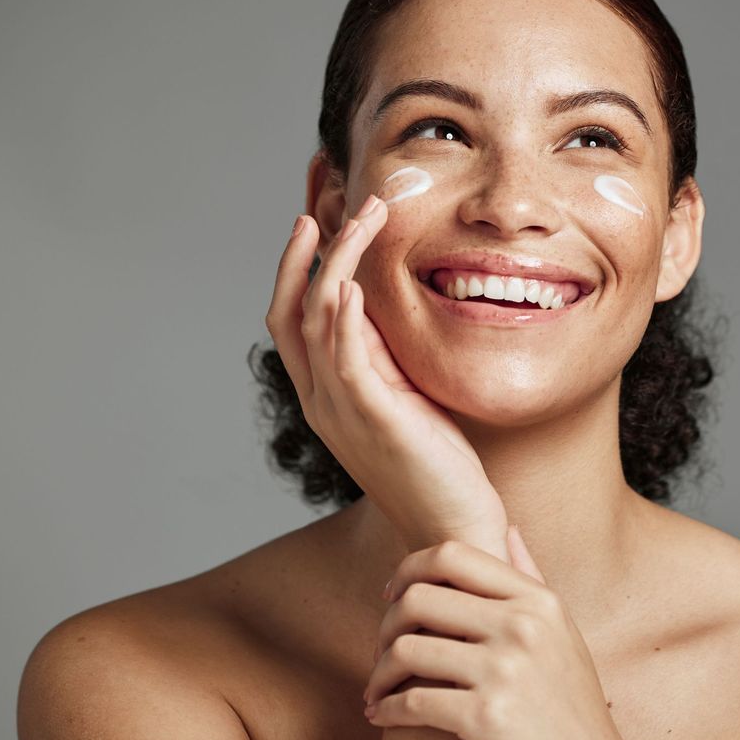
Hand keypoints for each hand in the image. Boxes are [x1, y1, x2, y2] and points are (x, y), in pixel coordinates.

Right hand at [265, 196, 507, 556]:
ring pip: (318, 321)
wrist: (452, 527)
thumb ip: (382, 360)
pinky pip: (345, 359)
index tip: (319, 228)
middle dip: (300, 258)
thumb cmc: (434, 465)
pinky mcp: (374, 419)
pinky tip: (352, 283)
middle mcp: (321, 402)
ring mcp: (342, 411)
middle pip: (287, 314)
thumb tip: (376, 309)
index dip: (296, 272)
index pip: (292, 322)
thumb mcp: (402, 399)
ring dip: (337, 264)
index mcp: (326, 396)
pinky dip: (344, 318)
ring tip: (363, 222)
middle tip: (321, 213)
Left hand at [362, 529, 646, 739]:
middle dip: (386, 624)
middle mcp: (523, 626)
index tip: (392, 594)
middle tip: (381, 649)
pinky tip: (381, 717)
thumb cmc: (571, 706)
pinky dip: (386, 710)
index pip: (453, 554)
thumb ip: (531, 576)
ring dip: (379, 672)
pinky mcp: (486, 717)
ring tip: (376, 688)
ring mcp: (505, 670)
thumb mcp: (562, 631)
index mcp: (538, 600)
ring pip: (407, 649)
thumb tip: (508, 527)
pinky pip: (412, 701)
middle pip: (420, 597)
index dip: (409, 568)